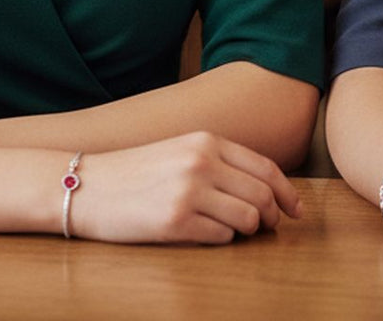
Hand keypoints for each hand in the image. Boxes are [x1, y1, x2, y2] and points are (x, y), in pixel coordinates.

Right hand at [73, 131, 300, 244]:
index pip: (265, 168)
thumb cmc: (136, 172)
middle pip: (262, 195)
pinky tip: (206, 235)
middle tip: (269, 229)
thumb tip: (263, 190)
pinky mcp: (176, 222)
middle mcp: (202, 162)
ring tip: (232, 231)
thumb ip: (219, 162)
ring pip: (247, 219)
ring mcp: (190, 192)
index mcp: (206, 141)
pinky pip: (221, 237)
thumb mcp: (180, 150)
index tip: (296, 210)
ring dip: (247, 231)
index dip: (287, 192)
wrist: (87, 186)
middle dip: (272, 216)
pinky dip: (222, 240)